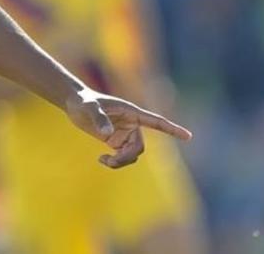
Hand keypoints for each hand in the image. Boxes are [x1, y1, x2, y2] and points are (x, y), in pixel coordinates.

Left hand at [64, 88, 191, 168]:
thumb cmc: (83, 101)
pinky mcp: (116, 141)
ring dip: (121, 162)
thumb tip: (108, 135)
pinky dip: (114, 162)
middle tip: (110, 161)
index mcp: (131, 112)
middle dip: (127, 157)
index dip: (172, 129)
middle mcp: (132, 124)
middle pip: (139, 147)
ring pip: (133, 154)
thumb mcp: (89, 107)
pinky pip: (123, 156)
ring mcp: (125, 134)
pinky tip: (101, 159)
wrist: (74, 104)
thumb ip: (99, 119)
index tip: (188, 137)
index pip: (156, 122)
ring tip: (104, 161)